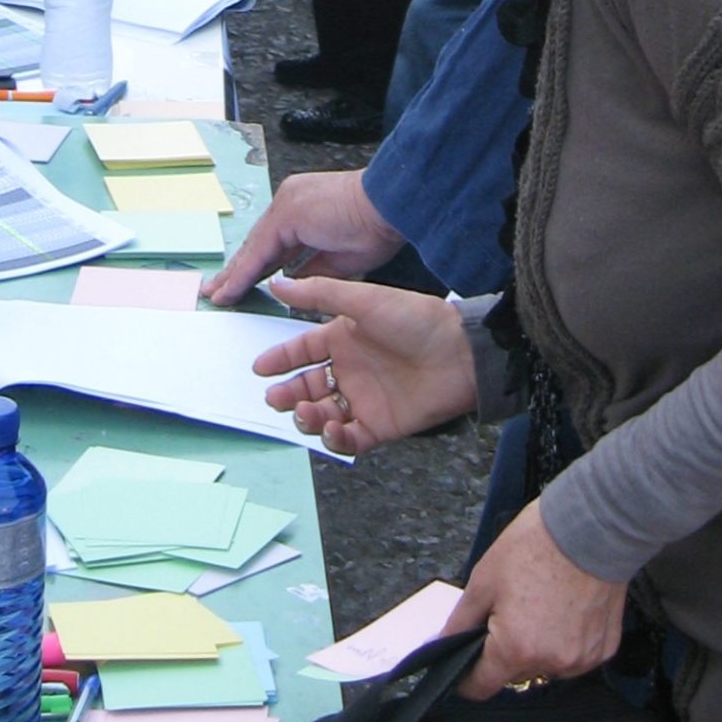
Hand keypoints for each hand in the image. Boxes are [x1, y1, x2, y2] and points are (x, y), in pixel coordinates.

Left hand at [205, 169, 401, 300]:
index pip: (273, 241)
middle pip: (257, 243)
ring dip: (233, 275)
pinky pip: (258, 252)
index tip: (244, 282)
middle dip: (238, 270)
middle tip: (218, 289)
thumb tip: (293, 286)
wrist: (392, 204)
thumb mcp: (340, 260)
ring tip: (216, 295)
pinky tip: (229, 291)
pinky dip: (242, 274)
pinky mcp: (285, 215)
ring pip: (253, 248)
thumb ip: (312, 272)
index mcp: (304, 207)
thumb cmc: (379, 227)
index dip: (257, 265)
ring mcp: (285, 205)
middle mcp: (290, 201)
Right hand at [248, 274, 474, 454]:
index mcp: (344, 337)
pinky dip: (335, 439)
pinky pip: (349, 438)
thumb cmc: (416, 319)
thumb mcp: (365, 299)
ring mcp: (364, 399)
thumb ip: (319, 293)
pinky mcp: (380, 425)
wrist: (461, 353)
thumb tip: (279, 282)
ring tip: (306, 411)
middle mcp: (351, 369)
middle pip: (307, 386)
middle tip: (275, 397)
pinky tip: (331, 429)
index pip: (302, 350)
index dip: (281, 359)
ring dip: (307, 416)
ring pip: (322, 414)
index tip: (260, 367)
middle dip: (288, 394)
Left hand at [445, 502, 627, 698]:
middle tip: (509, 612)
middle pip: (514, 674)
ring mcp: (581, 658)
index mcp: (515, 650)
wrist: (593, 524)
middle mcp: (551, 663)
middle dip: (505, 651)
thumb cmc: (537, 546)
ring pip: (545, 665)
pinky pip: (574, 656)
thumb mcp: (483, 580)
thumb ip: (459, 623)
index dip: (466, 677)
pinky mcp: (604, 649)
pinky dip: (566, 640)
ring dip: (538, 647)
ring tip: (542, 605)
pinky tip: (566, 609)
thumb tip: (439, 645)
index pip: (480, 688)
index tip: (466, 661)